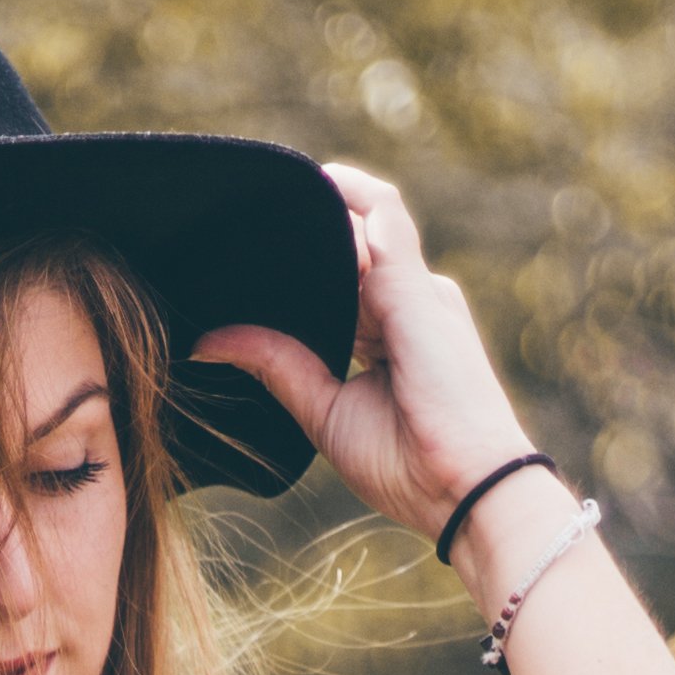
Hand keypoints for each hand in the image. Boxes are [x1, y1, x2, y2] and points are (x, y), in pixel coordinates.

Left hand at [191, 163, 541, 547]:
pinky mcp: (417, 286)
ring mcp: (416, 290)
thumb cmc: (408, 465)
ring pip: (361, 226)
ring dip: (316, 210)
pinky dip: (346, 196)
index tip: (240, 262)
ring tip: (258, 203)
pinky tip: (308, 185)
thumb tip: (210, 341)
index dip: (297, 269)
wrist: (464, 490)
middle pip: (347, 251)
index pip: (338, 284)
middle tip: (233, 226)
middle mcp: (407, 304)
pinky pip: (382, 216)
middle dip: (299, 235)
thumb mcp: (325, 411)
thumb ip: (278, 366)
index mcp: (390, 334)